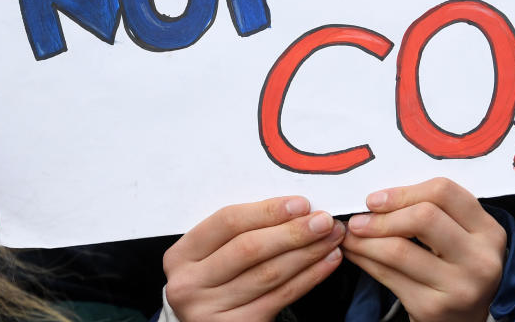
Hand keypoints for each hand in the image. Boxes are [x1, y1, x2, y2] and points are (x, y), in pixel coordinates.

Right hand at [163, 196, 344, 321]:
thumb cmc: (217, 277)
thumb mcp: (214, 252)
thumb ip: (243, 229)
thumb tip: (296, 206)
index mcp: (181, 255)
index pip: (227, 222)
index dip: (267, 211)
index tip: (301, 203)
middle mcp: (188, 284)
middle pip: (249, 249)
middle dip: (293, 232)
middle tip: (324, 220)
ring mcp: (209, 310)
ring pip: (268, 274)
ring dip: (307, 253)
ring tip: (332, 238)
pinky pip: (280, 298)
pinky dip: (309, 277)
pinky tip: (327, 262)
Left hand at [342, 177, 506, 321]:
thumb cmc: (457, 270)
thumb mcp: (461, 238)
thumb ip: (435, 213)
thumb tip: (379, 198)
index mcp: (489, 231)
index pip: (444, 193)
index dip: (404, 192)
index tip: (375, 200)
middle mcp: (479, 258)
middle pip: (423, 218)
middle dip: (383, 217)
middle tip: (358, 220)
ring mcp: (458, 286)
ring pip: (400, 250)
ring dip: (365, 240)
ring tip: (350, 235)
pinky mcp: (433, 308)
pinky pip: (389, 276)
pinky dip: (365, 261)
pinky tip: (356, 254)